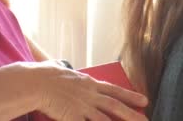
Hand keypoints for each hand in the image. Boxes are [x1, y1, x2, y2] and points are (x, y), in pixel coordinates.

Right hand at [33, 61, 147, 120]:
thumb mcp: (59, 69)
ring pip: (106, 119)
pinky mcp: (73, 117)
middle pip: (115, 105)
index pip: (113, 90)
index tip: (144, 100)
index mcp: (87, 82)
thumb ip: (64, 70)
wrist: (35, 82)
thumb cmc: (44, 74)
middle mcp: (89, 94)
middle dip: (132, 114)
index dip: (130, 95)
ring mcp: (82, 107)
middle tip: (146, 119)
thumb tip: (60, 66)